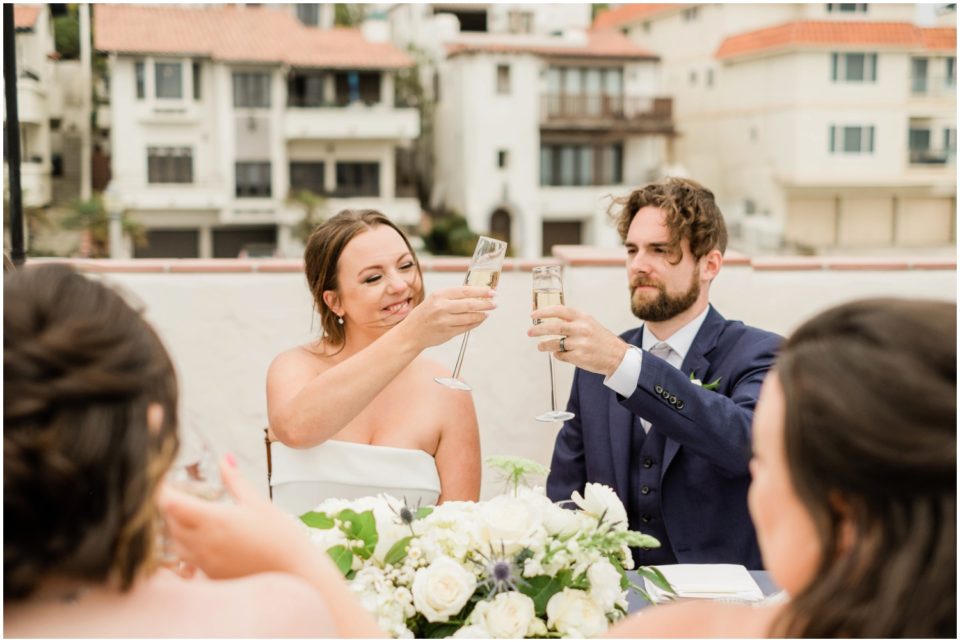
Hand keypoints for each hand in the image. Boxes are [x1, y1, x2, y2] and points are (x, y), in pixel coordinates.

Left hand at [158, 455, 313, 579]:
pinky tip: (203, 536)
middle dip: (167, 506)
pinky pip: (186, 558)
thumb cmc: (280, 536)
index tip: (162, 480)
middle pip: (168, 522)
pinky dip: (185, 544)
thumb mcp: (258, 503)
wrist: (295, 574)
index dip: (161, 490)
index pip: (170, 503)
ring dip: (174, 526)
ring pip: (174, 542)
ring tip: (189, 513)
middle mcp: (203, 543)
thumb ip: (235, 480)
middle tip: (178, 492)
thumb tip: (225, 459)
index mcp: (214, 520)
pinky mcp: (209, 575)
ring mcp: (204, 562)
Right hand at [402, 285, 496, 349]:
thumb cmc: (424, 314)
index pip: (465, 291)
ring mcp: (445, 321)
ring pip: (470, 317)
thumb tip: (474, 293)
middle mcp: (442, 307)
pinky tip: (480, 320)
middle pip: (470, 304)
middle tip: (494, 303)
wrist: (410, 334)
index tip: (491, 291)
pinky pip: (466, 327)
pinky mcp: (448, 333)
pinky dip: (475, 323)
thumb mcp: (434, 299)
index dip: (480, 291)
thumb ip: (451, 296)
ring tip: (488, 312)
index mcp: (439, 295)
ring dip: (482, 315)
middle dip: (485, 304)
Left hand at [528, 305, 628, 376]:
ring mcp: (580, 344)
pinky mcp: (579, 357)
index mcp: (583, 317)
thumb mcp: (589, 323)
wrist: (617, 356)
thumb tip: (549, 319)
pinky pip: (561, 355)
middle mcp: (581, 329)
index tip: (533, 315)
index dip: (544, 312)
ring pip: (554, 344)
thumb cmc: (601, 339)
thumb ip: (572, 320)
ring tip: (540, 346)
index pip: (560, 310)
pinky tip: (560, 353)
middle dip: (538, 329)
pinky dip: (557, 355)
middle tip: (530, 332)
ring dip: (544, 345)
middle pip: (554, 327)